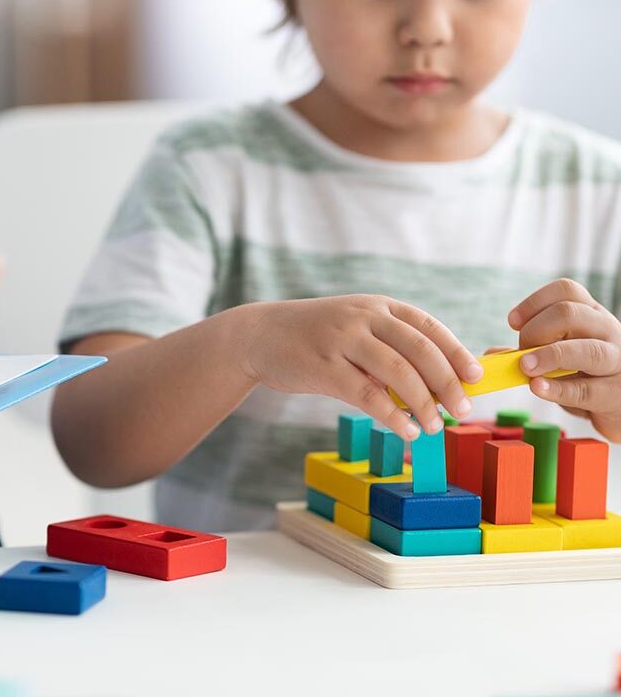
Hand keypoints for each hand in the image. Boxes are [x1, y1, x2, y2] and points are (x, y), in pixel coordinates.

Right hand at [240, 295, 483, 439]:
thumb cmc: (314, 335)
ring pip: (398, 372)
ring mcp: (342, 340)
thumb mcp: (353, 326)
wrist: (260, 335)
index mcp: (376, 306)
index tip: (476, 376)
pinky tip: (407, 430)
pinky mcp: (324, 368)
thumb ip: (388, 347)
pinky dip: (393, 416)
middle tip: (464, 408)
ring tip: (436, 425)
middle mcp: (363, 317)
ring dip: (423, 403)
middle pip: (419, 349)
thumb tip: (434, 384)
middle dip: (447, 381)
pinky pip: (368, 395)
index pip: (428, 326)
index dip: (456, 352)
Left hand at [509, 278, 620, 440]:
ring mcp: (617, 361)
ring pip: (588, 350)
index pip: (567, 291)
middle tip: (521, 352)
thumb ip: (528, 352)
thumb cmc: (587, 375)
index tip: (512, 322)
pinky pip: (586, 389)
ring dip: (549, 356)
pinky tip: (537, 387)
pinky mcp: (615, 394)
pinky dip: (557, 388)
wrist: (620, 407)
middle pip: (571, 313)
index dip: (534, 302)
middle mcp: (607, 331)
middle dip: (536, 330)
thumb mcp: (561, 355)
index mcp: (591, 314)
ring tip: (524, 367)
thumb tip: (492, 354)